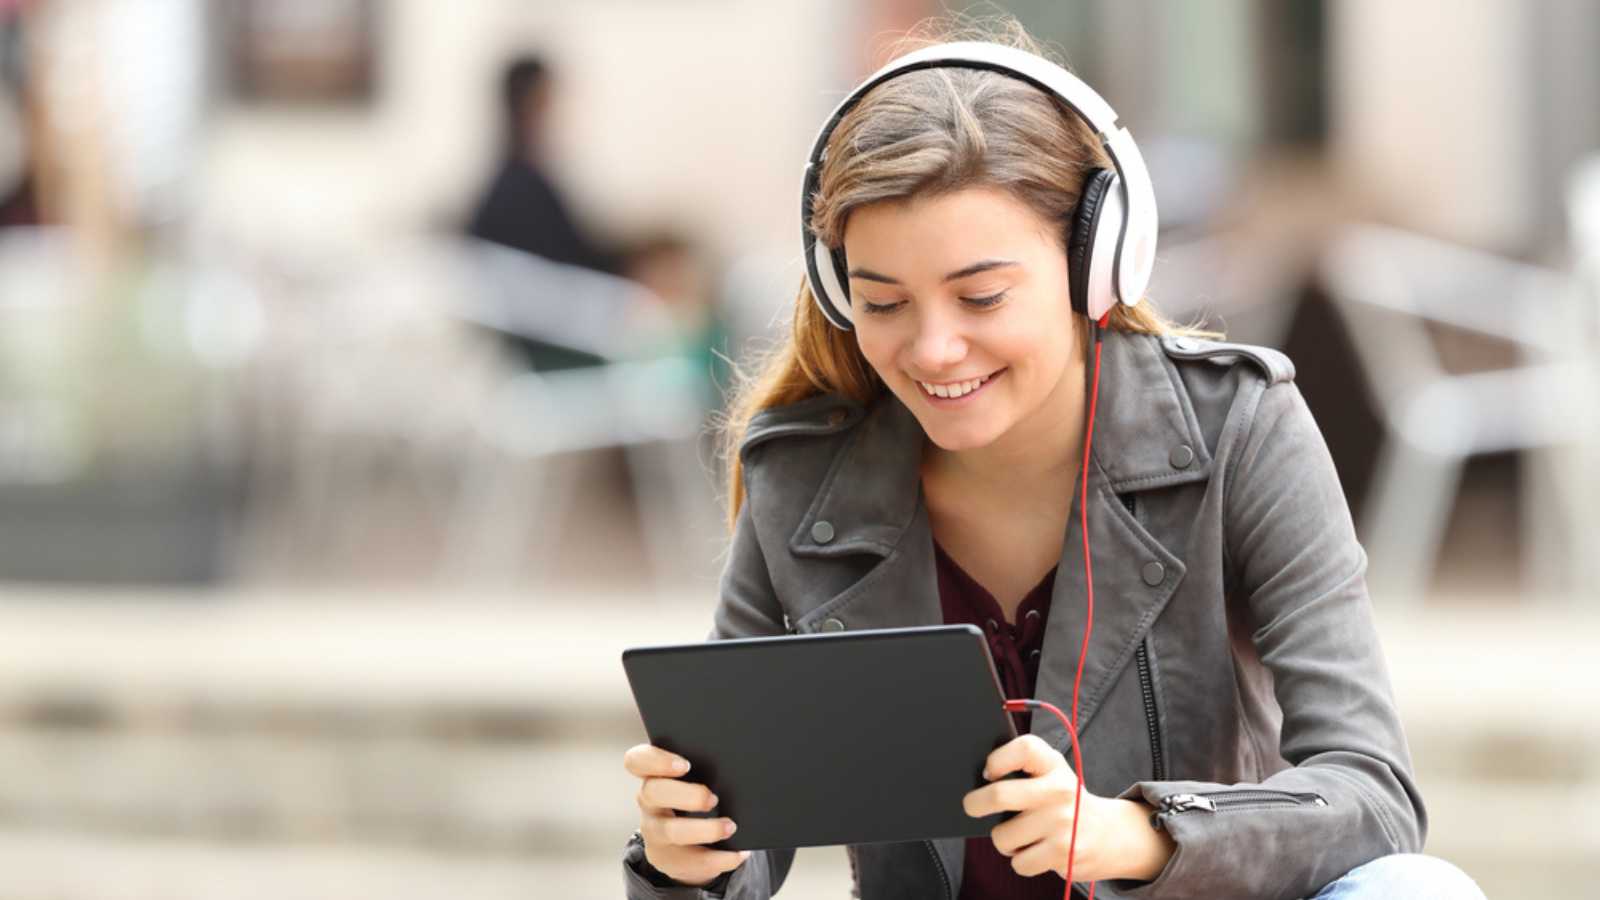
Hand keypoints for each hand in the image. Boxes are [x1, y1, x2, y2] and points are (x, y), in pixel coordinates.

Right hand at [624, 743, 749, 887]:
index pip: (637, 761)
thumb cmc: (696, 798)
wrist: (688, 842)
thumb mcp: (696, 780)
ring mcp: (654, 832)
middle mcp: (648, 802)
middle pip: (653, 792)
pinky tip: (737, 853)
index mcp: (653, 774)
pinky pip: (690, 861)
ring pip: (671, 831)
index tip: (685, 765)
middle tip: (713, 799)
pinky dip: (718, 858)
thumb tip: (738, 769)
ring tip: (730, 827)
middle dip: (687, 795)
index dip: (656, 761)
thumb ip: (705, 769)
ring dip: (705, 830)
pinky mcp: (666, 859)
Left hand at [962, 734, 1124, 880]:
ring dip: (1004, 840)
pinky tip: (1035, 850)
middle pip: (999, 795)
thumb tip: (978, 783)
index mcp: (1054, 764)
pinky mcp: (1063, 853)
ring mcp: (1062, 823)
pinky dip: (1021, 861)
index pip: (1024, 748)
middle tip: (973, 806)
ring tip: (1021, 834)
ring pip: (1002, 837)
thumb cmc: (1064, 802)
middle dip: (975, 804)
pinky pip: (1018, 862)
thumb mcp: (1050, 774)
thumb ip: (1020, 770)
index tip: (989, 773)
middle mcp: (1060, 790)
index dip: (998, 759)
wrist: (1110, 834)